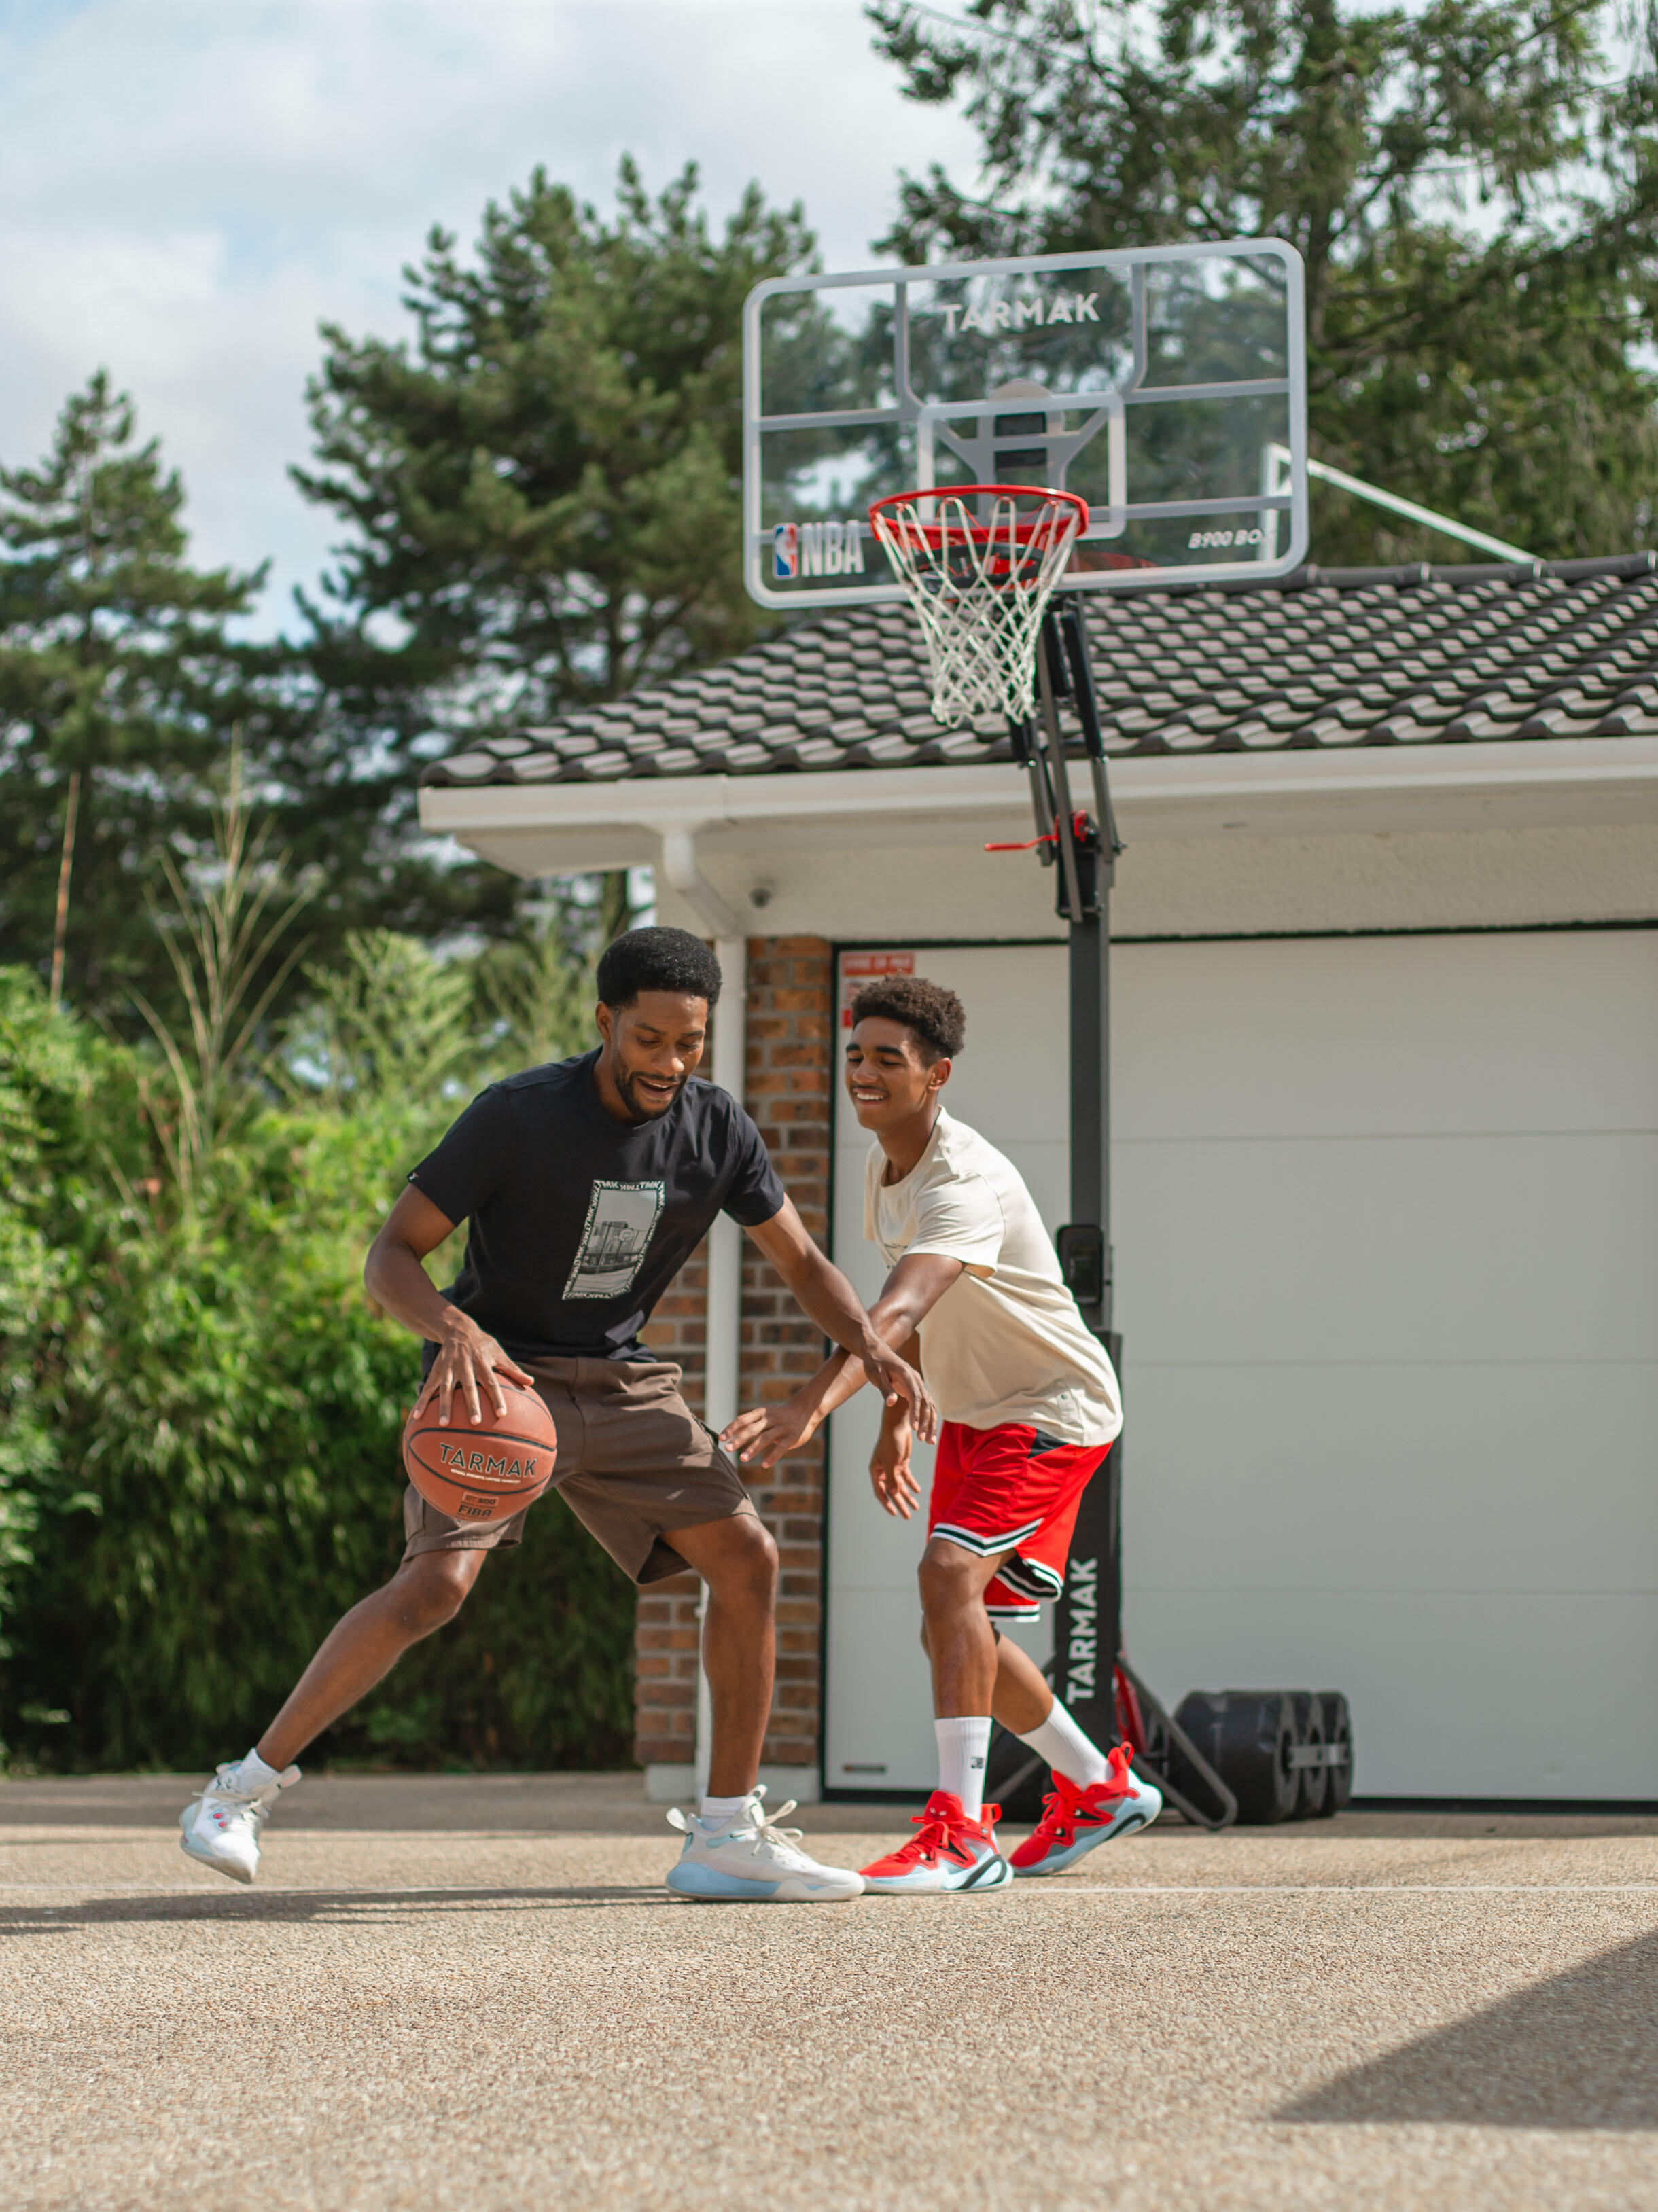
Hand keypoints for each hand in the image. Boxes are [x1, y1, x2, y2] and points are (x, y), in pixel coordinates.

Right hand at [413, 1309, 535, 1427]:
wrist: (458, 1329)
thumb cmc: (483, 1344)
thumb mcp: (498, 1352)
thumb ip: (513, 1369)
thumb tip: (531, 1382)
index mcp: (482, 1362)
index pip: (491, 1382)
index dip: (497, 1397)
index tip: (502, 1414)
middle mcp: (465, 1366)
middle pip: (469, 1387)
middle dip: (472, 1404)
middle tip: (475, 1422)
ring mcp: (449, 1368)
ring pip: (447, 1389)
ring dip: (445, 1406)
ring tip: (445, 1423)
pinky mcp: (437, 1370)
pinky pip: (428, 1387)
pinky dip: (422, 1401)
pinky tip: (417, 1416)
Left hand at [722, 1390, 823, 1468]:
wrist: (806, 1410)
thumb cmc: (780, 1415)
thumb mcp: (765, 1415)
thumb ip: (750, 1424)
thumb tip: (730, 1434)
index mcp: (762, 1412)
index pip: (743, 1419)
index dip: (731, 1428)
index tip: (721, 1438)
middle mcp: (771, 1419)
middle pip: (752, 1429)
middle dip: (739, 1439)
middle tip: (727, 1449)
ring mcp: (782, 1428)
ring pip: (765, 1438)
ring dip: (753, 1448)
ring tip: (742, 1458)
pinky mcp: (792, 1437)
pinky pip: (781, 1448)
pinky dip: (772, 1456)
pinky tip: (764, 1465)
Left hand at [862, 1340, 937, 1444]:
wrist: (876, 1351)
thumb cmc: (874, 1363)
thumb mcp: (876, 1375)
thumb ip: (885, 1389)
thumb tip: (891, 1403)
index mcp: (907, 1374)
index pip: (915, 1396)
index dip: (916, 1413)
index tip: (914, 1428)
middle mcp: (916, 1379)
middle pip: (926, 1403)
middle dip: (926, 1422)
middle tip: (923, 1440)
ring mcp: (917, 1383)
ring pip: (929, 1405)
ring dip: (930, 1422)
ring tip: (928, 1441)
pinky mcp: (915, 1388)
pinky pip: (925, 1404)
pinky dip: (927, 1417)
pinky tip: (926, 1431)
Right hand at [869, 1407, 919, 1518]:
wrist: (897, 1425)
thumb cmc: (891, 1443)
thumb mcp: (892, 1462)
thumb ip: (892, 1479)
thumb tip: (894, 1494)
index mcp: (876, 1472)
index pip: (881, 1492)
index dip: (887, 1504)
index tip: (894, 1514)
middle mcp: (883, 1471)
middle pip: (892, 1492)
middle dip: (900, 1504)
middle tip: (907, 1516)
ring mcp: (892, 1467)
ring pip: (900, 1485)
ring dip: (908, 1496)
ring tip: (916, 1507)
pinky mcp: (901, 1462)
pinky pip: (906, 1477)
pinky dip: (911, 1484)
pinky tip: (917, 1491)